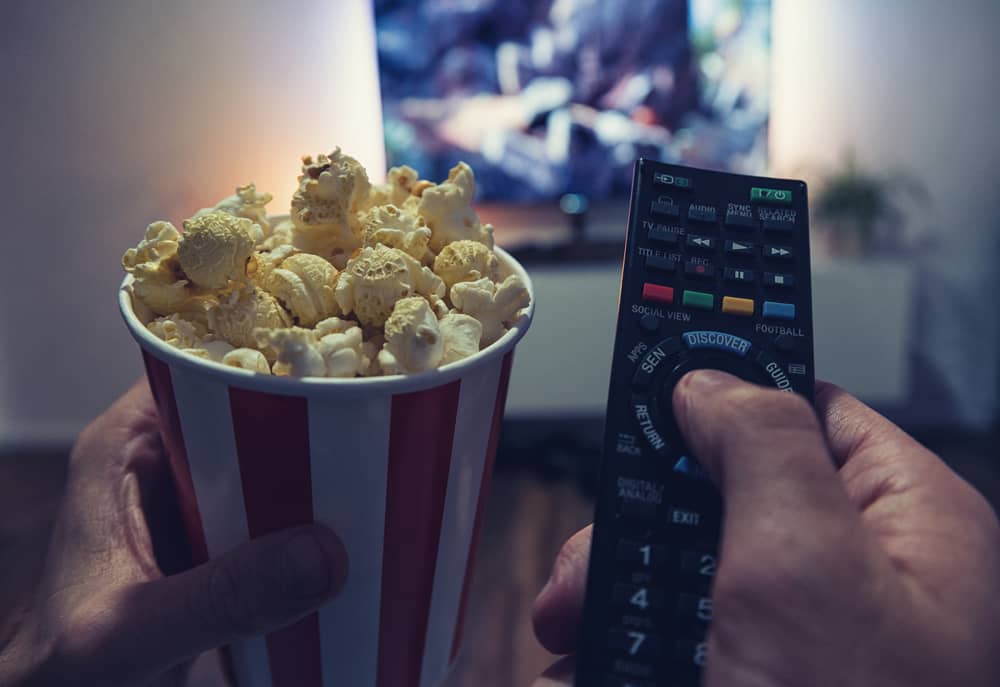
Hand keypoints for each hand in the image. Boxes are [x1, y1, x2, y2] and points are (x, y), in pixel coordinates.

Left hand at [0, 381, 346, 686]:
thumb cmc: (62, 670)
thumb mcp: (133, 632)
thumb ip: (221, 597)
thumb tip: (327, 554)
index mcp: (121, 448)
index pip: (197, 369)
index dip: (264, 360)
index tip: (335, 364)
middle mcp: (157, 461)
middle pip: (245, 412)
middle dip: (307, 418)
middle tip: (372, 426)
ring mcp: (189, 502)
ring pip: (265, 461)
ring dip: (314, 472)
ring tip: (375, 470)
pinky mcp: (214, 542)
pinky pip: (272, 510)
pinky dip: (308, 519)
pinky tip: (350, 528)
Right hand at [532, 370, 999, 685]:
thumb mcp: (802, 566)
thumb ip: (761, 443)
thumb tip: (712, 380)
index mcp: (905, 527)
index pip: (809, 410)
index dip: (728, 389)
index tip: (653, 376)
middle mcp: (857, 582)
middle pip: (724, 499)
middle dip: (642, 527)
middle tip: (591, 572)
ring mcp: (802, 646)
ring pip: (685, 577)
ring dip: (616, 600)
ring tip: (574, 636)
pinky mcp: (754, 682)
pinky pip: (674, 642)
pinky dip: (622, 652)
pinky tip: (587, 667)